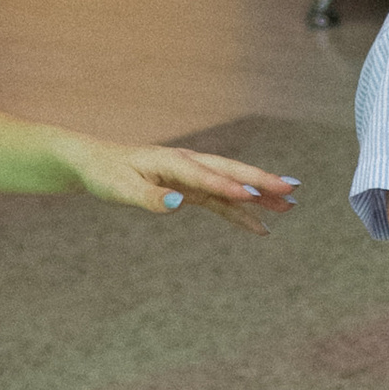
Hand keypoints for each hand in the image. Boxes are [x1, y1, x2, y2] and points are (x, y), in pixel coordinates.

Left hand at [74, 142, 297, 233]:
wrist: (97, 163)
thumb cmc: (107, 174)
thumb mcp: (121, 189)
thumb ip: (150, 197)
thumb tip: (178, 204)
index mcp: (172, 161)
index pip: (204, 175)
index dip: (227, 185)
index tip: (252, 194)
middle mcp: (188, 164)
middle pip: (230, 172)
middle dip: (261, 181)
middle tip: (291, 190)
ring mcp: (192, 176)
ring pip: (232, 185)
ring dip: (259, 196)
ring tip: (290, 207)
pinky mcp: (191, 188)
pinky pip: (221, 202)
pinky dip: (240, 213)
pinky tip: (261, 228)